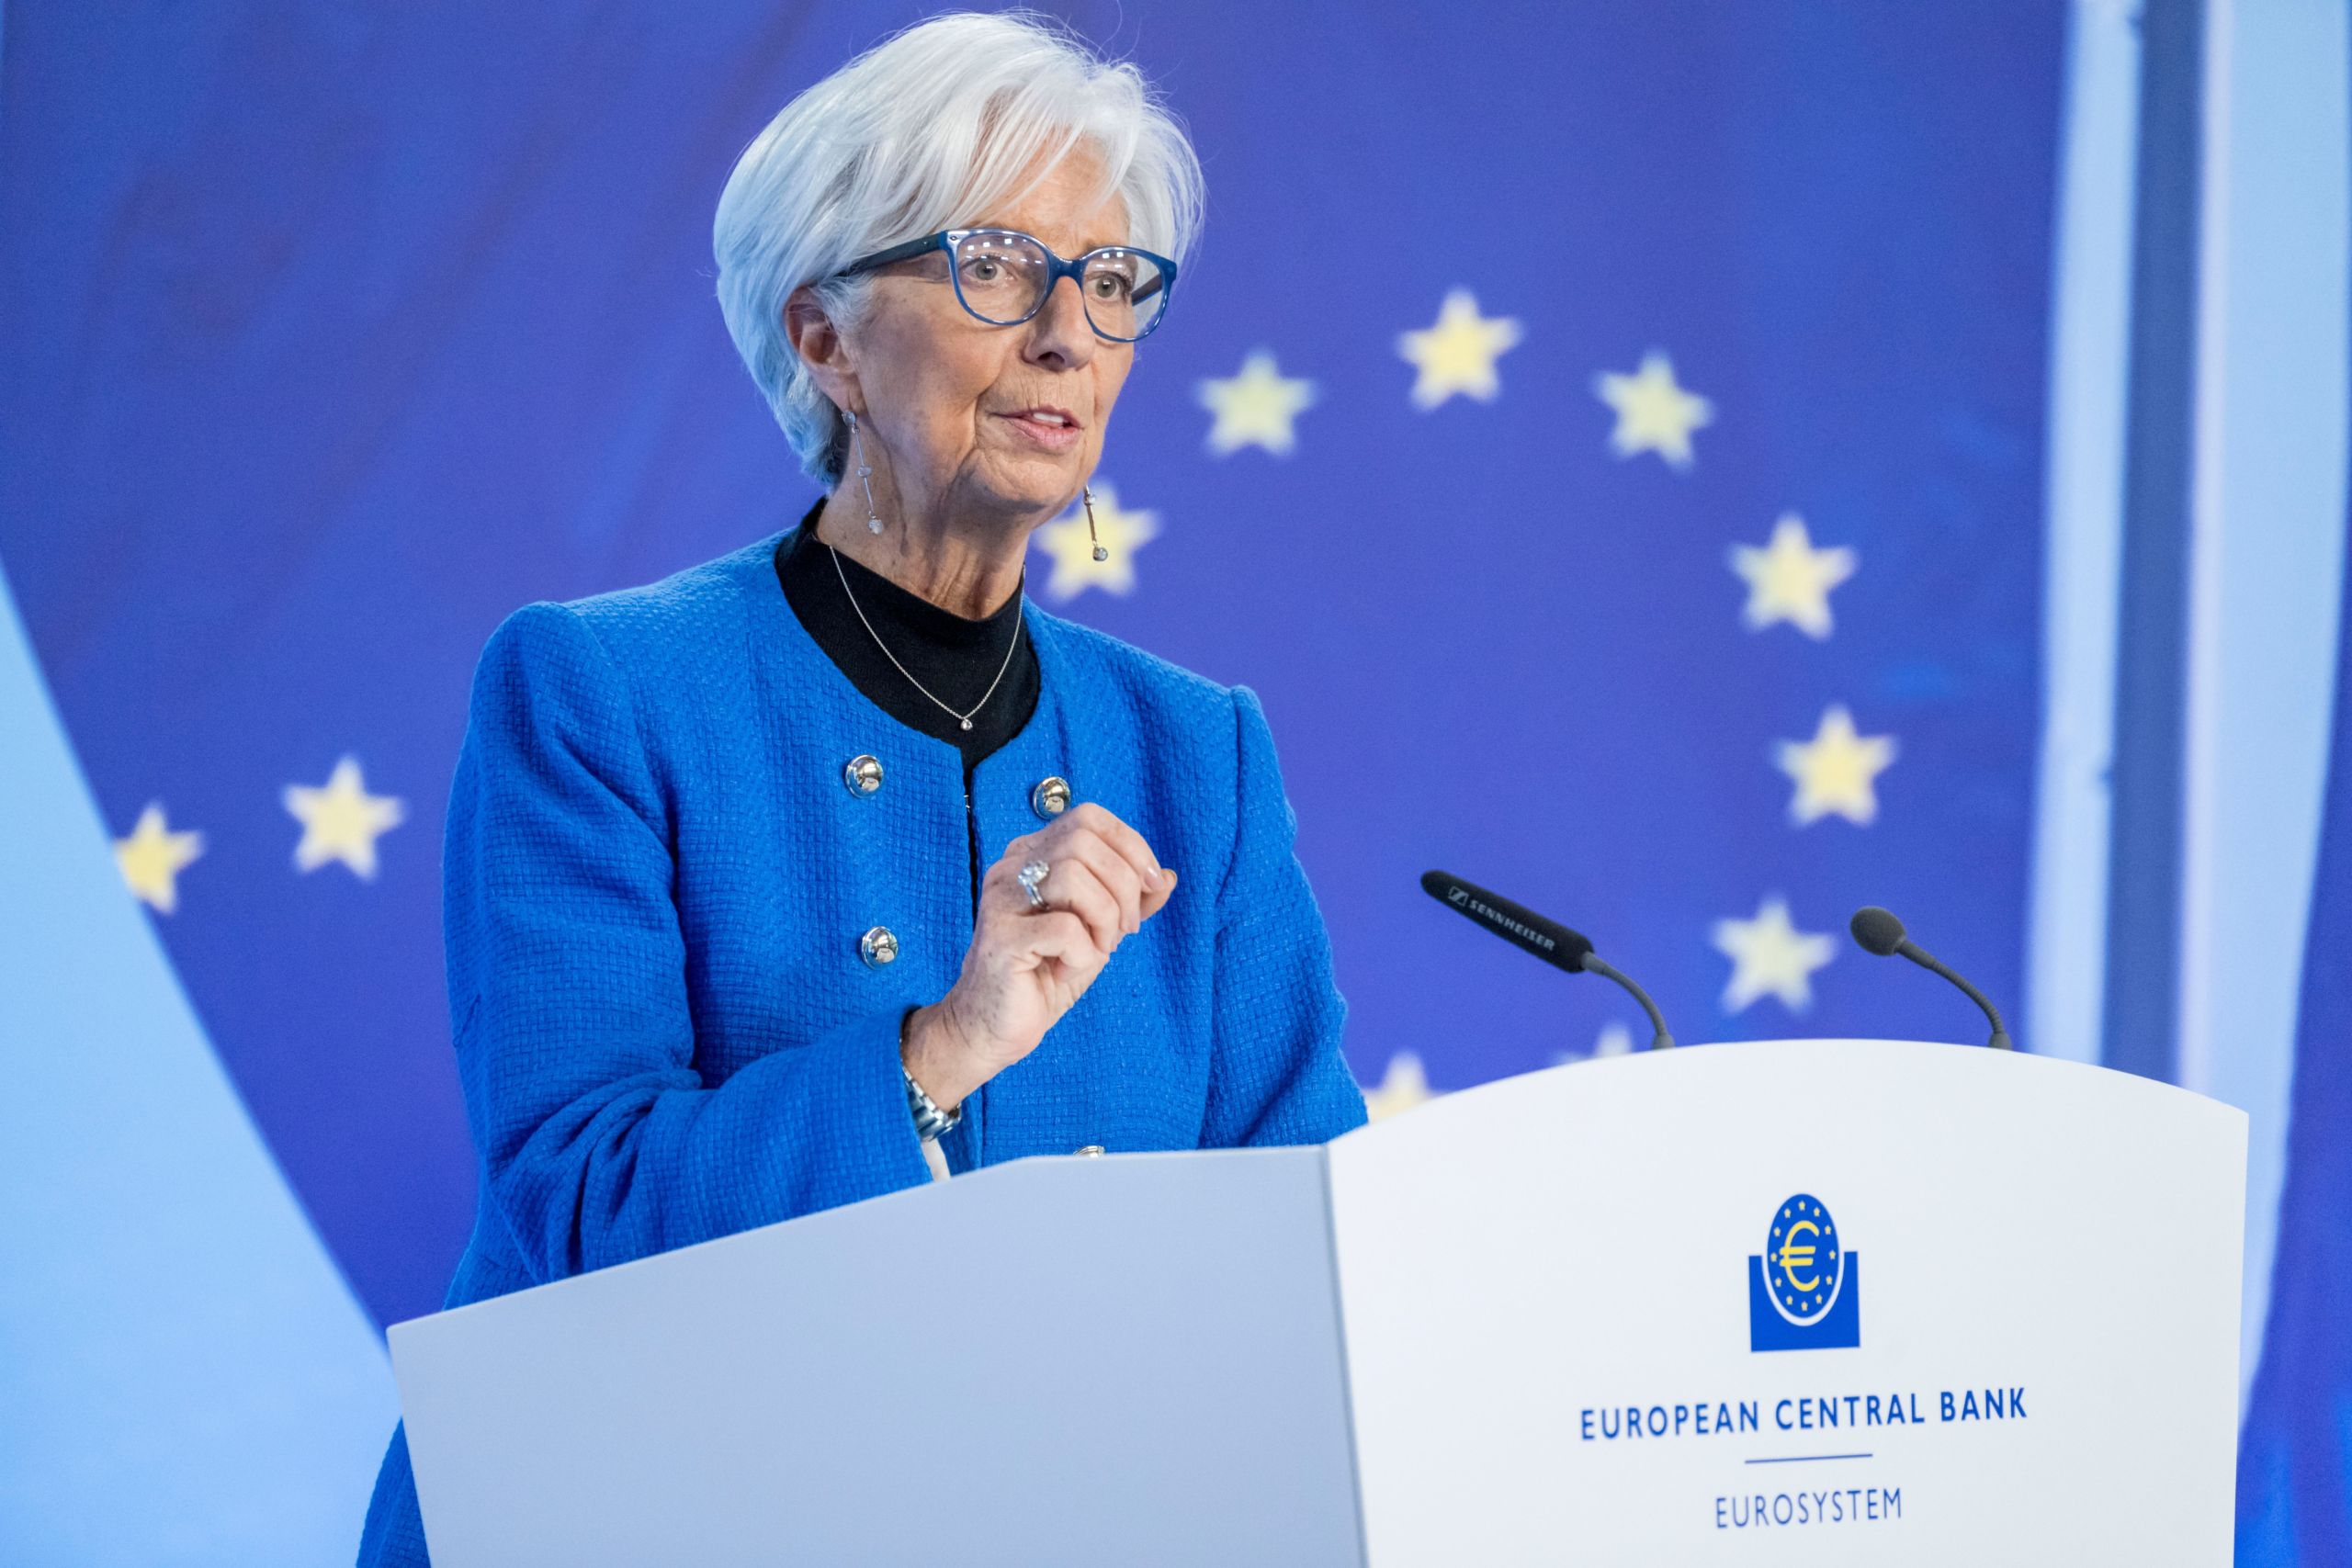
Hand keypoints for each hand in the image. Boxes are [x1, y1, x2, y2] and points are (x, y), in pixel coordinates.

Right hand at [901, 803, 1176, 1110]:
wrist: (994, 1029)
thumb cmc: (1044, 975)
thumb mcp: (1099, 933)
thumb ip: (1132, 902)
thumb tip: (1167, 876)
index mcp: (1033, 855)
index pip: (1089, 818)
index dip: (1131, 846)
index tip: (1150, 887)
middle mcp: (1012, 867)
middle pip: (1084, 841)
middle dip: (1123, 887)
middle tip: (1124, 930)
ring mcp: (1001, 900)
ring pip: (1073, 876)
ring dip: (1104, 919)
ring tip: (1097, 949)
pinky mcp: (1000, 938)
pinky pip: (1063, 928)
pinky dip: (1082, 953)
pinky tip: (1067, 970)